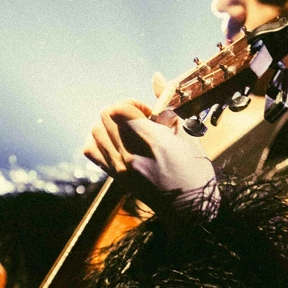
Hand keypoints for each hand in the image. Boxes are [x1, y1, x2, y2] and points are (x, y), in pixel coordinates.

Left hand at [83, 95, 219, 215]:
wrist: (191, 211)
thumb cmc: (196, 172)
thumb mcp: (188, 134)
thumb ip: (167, 104)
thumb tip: (157, 76)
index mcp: (151, 142)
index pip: (119, 108)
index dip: (133, 103)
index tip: (149, 112)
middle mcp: (130, 154)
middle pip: (105, 115)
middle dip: (122, 111)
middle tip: (141, 122)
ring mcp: (121, 168)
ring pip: (96, 131)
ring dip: (109, 124)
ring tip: (129, 132)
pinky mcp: (117, 178)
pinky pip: (91, 151)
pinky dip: (98, 141)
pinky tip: (115, 143)